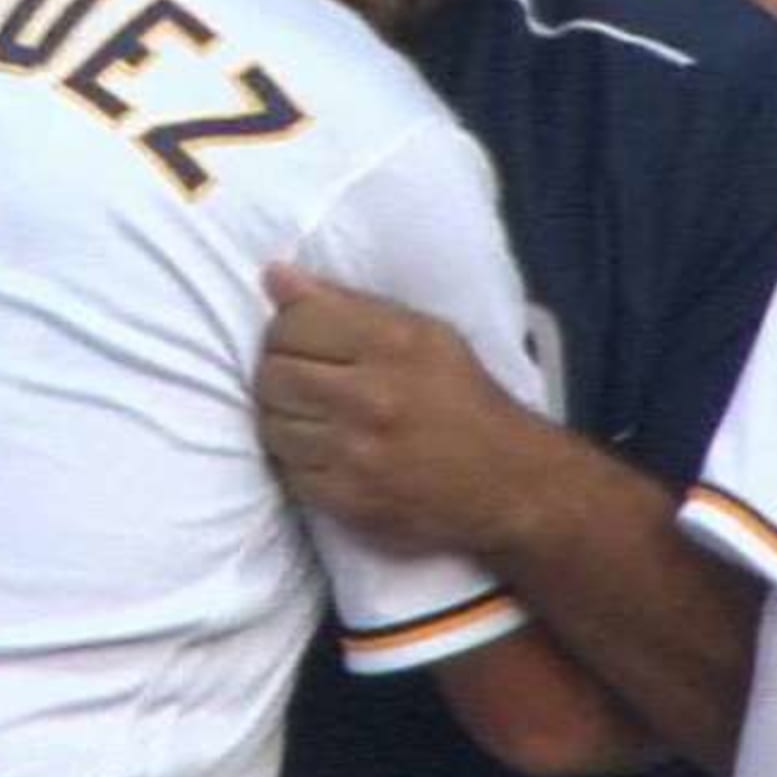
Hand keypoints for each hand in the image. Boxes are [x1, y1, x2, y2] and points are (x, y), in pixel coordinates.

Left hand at [253, 262, 545, 557]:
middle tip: (304, 379)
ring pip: (271, 425)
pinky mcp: (348, 500)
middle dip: (278, 373)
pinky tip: (325, 450)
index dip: (287, 328)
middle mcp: (372, 398)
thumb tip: (274, 276)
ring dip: (284, 418)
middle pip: (273, 374)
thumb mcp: (422, 332)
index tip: (302, 339)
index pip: (295, 322)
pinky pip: (288, 471)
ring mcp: (357, 454)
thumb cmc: (461, 397)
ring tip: (314, 415)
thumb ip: (344, 302)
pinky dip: (297, 460)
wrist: (504, 481)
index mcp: (394, 344)